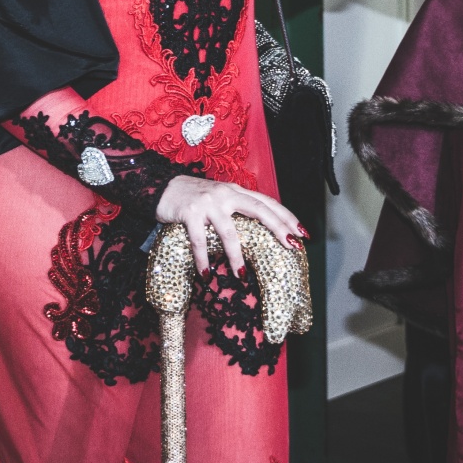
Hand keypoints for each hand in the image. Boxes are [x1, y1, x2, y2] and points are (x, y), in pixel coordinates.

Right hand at [156, 175, 302, 274]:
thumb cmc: (193, 197)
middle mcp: (225, 194)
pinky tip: (206, 274)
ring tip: (241, 275)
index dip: (286, 217)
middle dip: (277, 228)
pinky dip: (203, 260)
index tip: (302, 233)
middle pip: (258, 210)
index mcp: (235, 191)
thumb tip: (260, 229)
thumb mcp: (219, 198)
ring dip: (236, 255)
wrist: (160, 187)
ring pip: (229, 231)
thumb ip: (237, 208)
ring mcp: (208, 203)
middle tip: (291, 246)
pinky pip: (200, 241)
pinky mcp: (189, 213)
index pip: (267, 202)